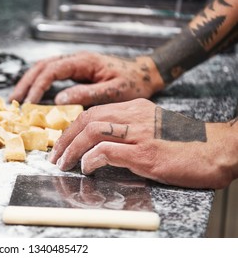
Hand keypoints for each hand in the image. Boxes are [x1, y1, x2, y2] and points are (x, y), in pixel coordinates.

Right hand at [9, 52, 164, 105]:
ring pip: (44, 68)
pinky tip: (33, 94)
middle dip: (27, 82)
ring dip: (30, 81)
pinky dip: (39, 82)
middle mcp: (76, 59)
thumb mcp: (113, 91)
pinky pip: (52, 73)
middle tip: (15, 101)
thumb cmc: (133, 83)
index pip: (52, 70)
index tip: (30, 102)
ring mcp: (75, 63)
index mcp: (84, 62)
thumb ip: (87, 94)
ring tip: (18, 98)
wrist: (145, 74)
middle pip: (43, 66)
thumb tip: (60, 99)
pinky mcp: (76, 70)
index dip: (38, 86)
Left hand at [48, 98, 237, 188]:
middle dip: (65, 138)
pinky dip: (91, 158)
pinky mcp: (146, 153)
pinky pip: (108, 151)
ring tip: (63, 164)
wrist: (219, 149)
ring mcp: (140, 134)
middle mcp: (135, 116)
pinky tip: (86, 167)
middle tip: (55, 156)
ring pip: (92, 131)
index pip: (93, 112)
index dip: (72, 127)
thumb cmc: (187, 143)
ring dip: (72, 149)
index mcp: (136, 108)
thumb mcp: (155, 128)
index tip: (62, 143)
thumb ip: (130, 130)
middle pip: (87, 119)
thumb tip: (103, 145)